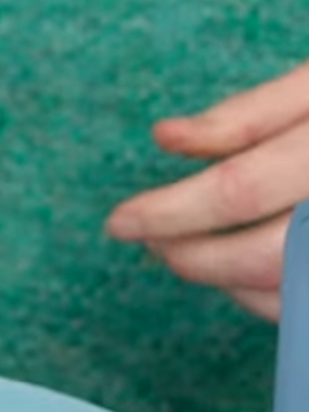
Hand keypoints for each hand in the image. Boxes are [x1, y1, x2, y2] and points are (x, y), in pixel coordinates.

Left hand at [105, 62, 308, 321]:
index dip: (170, 211)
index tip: (119, 222)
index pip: (240, 187)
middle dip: (192, 257)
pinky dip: (275, 299)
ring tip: (191, 254)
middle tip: (150, 241)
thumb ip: (250, 112)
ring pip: (291, 294)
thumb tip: (167, 139)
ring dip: (230, 285)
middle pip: (264, 255)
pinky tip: (249, 275)